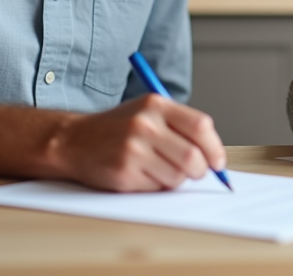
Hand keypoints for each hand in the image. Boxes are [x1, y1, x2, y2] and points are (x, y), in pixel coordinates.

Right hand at [51, 93, 225, 191]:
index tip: (218, 162)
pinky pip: (157, 187)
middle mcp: (145, 124)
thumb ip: (180, 126)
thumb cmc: (117, 128)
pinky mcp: (124, 172)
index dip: (214, 148)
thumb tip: (214, 155)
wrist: (74, 140)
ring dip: (176, 179)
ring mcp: (133, 148)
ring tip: (160, 169)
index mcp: (156, 104)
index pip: (200, 126)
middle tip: (195, 173)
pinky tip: (142, 174)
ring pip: (177, 176)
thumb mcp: (148, 112)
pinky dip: (157, 186)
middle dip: (200, 171)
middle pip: (193, 156)